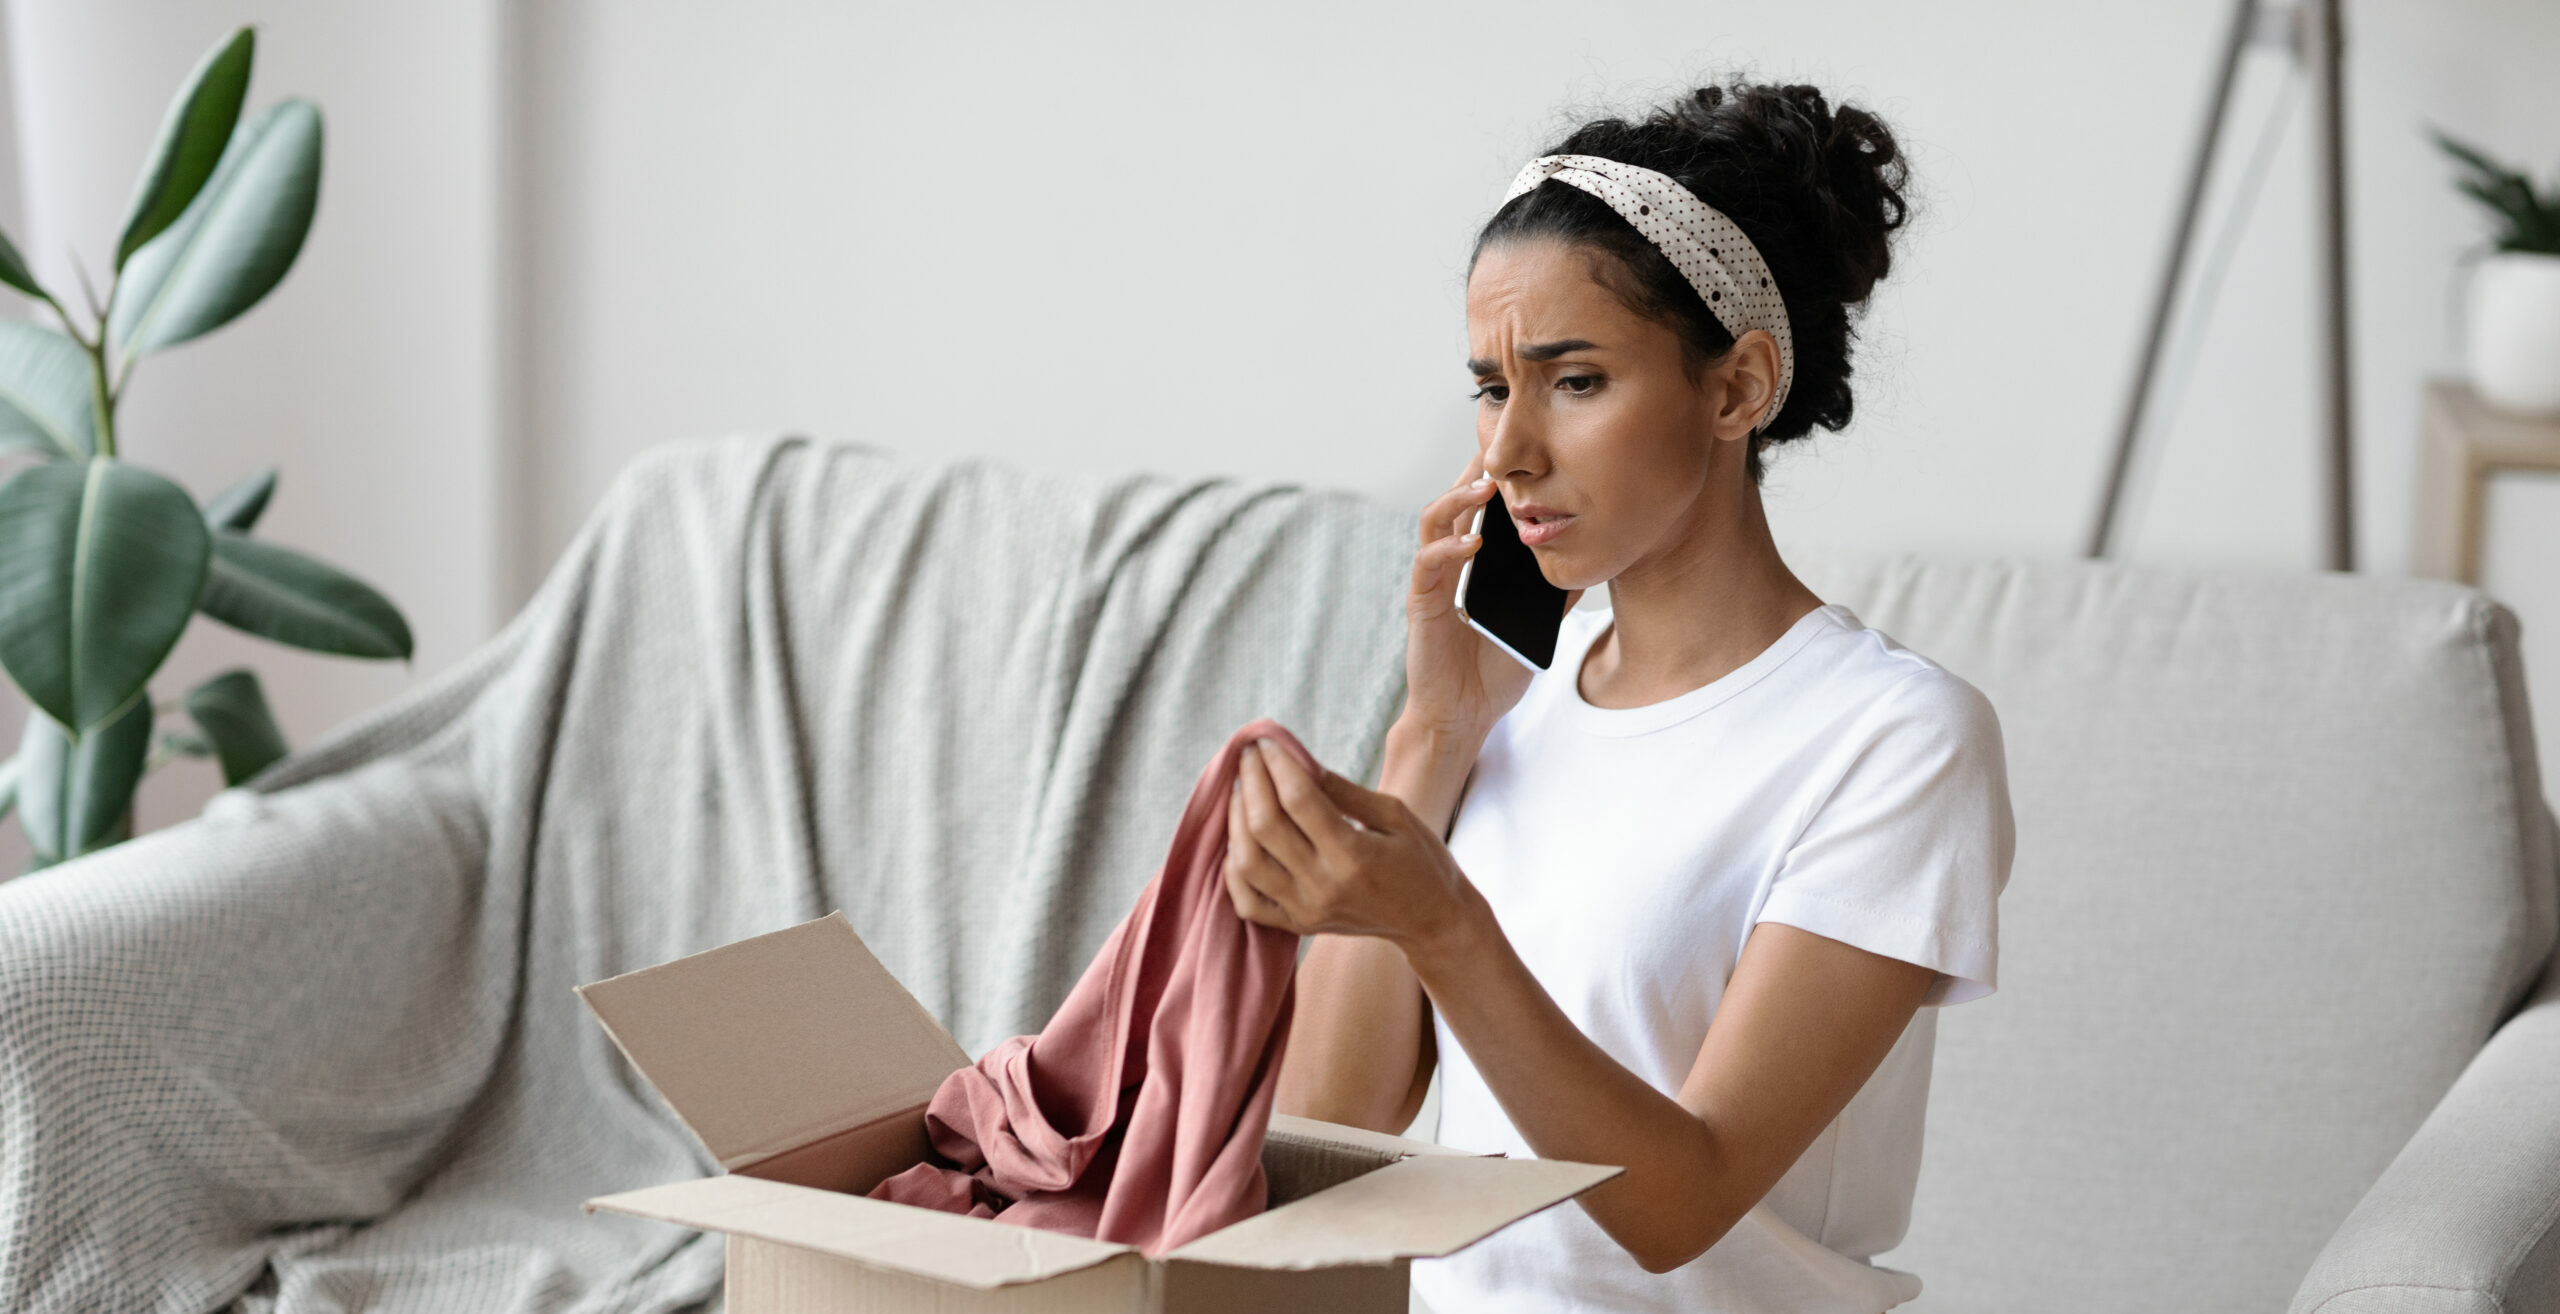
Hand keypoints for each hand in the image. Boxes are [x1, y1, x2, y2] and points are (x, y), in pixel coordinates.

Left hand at [1223, 738, 1481, 954]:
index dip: (1277, 764)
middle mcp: (1324, 886)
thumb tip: (1299, 762)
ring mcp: (1307, 910)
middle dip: (1250, 782)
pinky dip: (1234, 870)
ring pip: (1247, 862)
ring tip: (1241, 791)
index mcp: (1354, 855)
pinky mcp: (1299, 926)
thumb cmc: (1421, 861)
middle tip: (1248, 757)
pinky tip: (1240, 839)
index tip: (1265, 742)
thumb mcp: (1395, 815)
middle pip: (1265, 826)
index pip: (1298, 799)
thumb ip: (1344, 791)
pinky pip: (1248, 902)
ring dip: (1235, 820)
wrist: (1432, 921)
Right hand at [1402, 452, 1581, 741]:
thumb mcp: (1537, 624)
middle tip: (1499, 448)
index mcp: (1471, 565)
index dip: (1491, 479)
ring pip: (1433, 522)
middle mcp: (1447, 565)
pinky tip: (1474, 541)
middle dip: (1474, 473)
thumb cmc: (1493, 673)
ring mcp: (1431, 582)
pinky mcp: (1421, 604)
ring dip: (1458, 498)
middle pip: (1453, 502)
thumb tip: (1589, 562)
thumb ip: (1554, 592)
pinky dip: (1450, 548)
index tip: (1518, 454)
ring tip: (1487, 485)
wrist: (1464, 715)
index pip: (1477, 509)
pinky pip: (1429, 564)